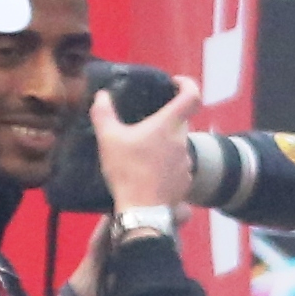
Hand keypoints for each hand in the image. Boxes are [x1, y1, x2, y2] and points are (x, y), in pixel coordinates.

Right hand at [94, 73, 198, 212]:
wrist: (142, 211)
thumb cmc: (127, 171)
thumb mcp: (108, 138)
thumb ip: (103, 112)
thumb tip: (102, 96)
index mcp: (169, 125)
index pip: (192, 96)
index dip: (187, 85)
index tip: (175, 84)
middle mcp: (183, 142)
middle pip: (182, 122)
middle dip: (166, 119)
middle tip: (146, 123)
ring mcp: (187, 164)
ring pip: (179, 145)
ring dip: (165, 143)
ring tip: (143, 151)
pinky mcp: (185, 182)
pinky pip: (178, 165)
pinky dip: (167, 164)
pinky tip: (149, 171)